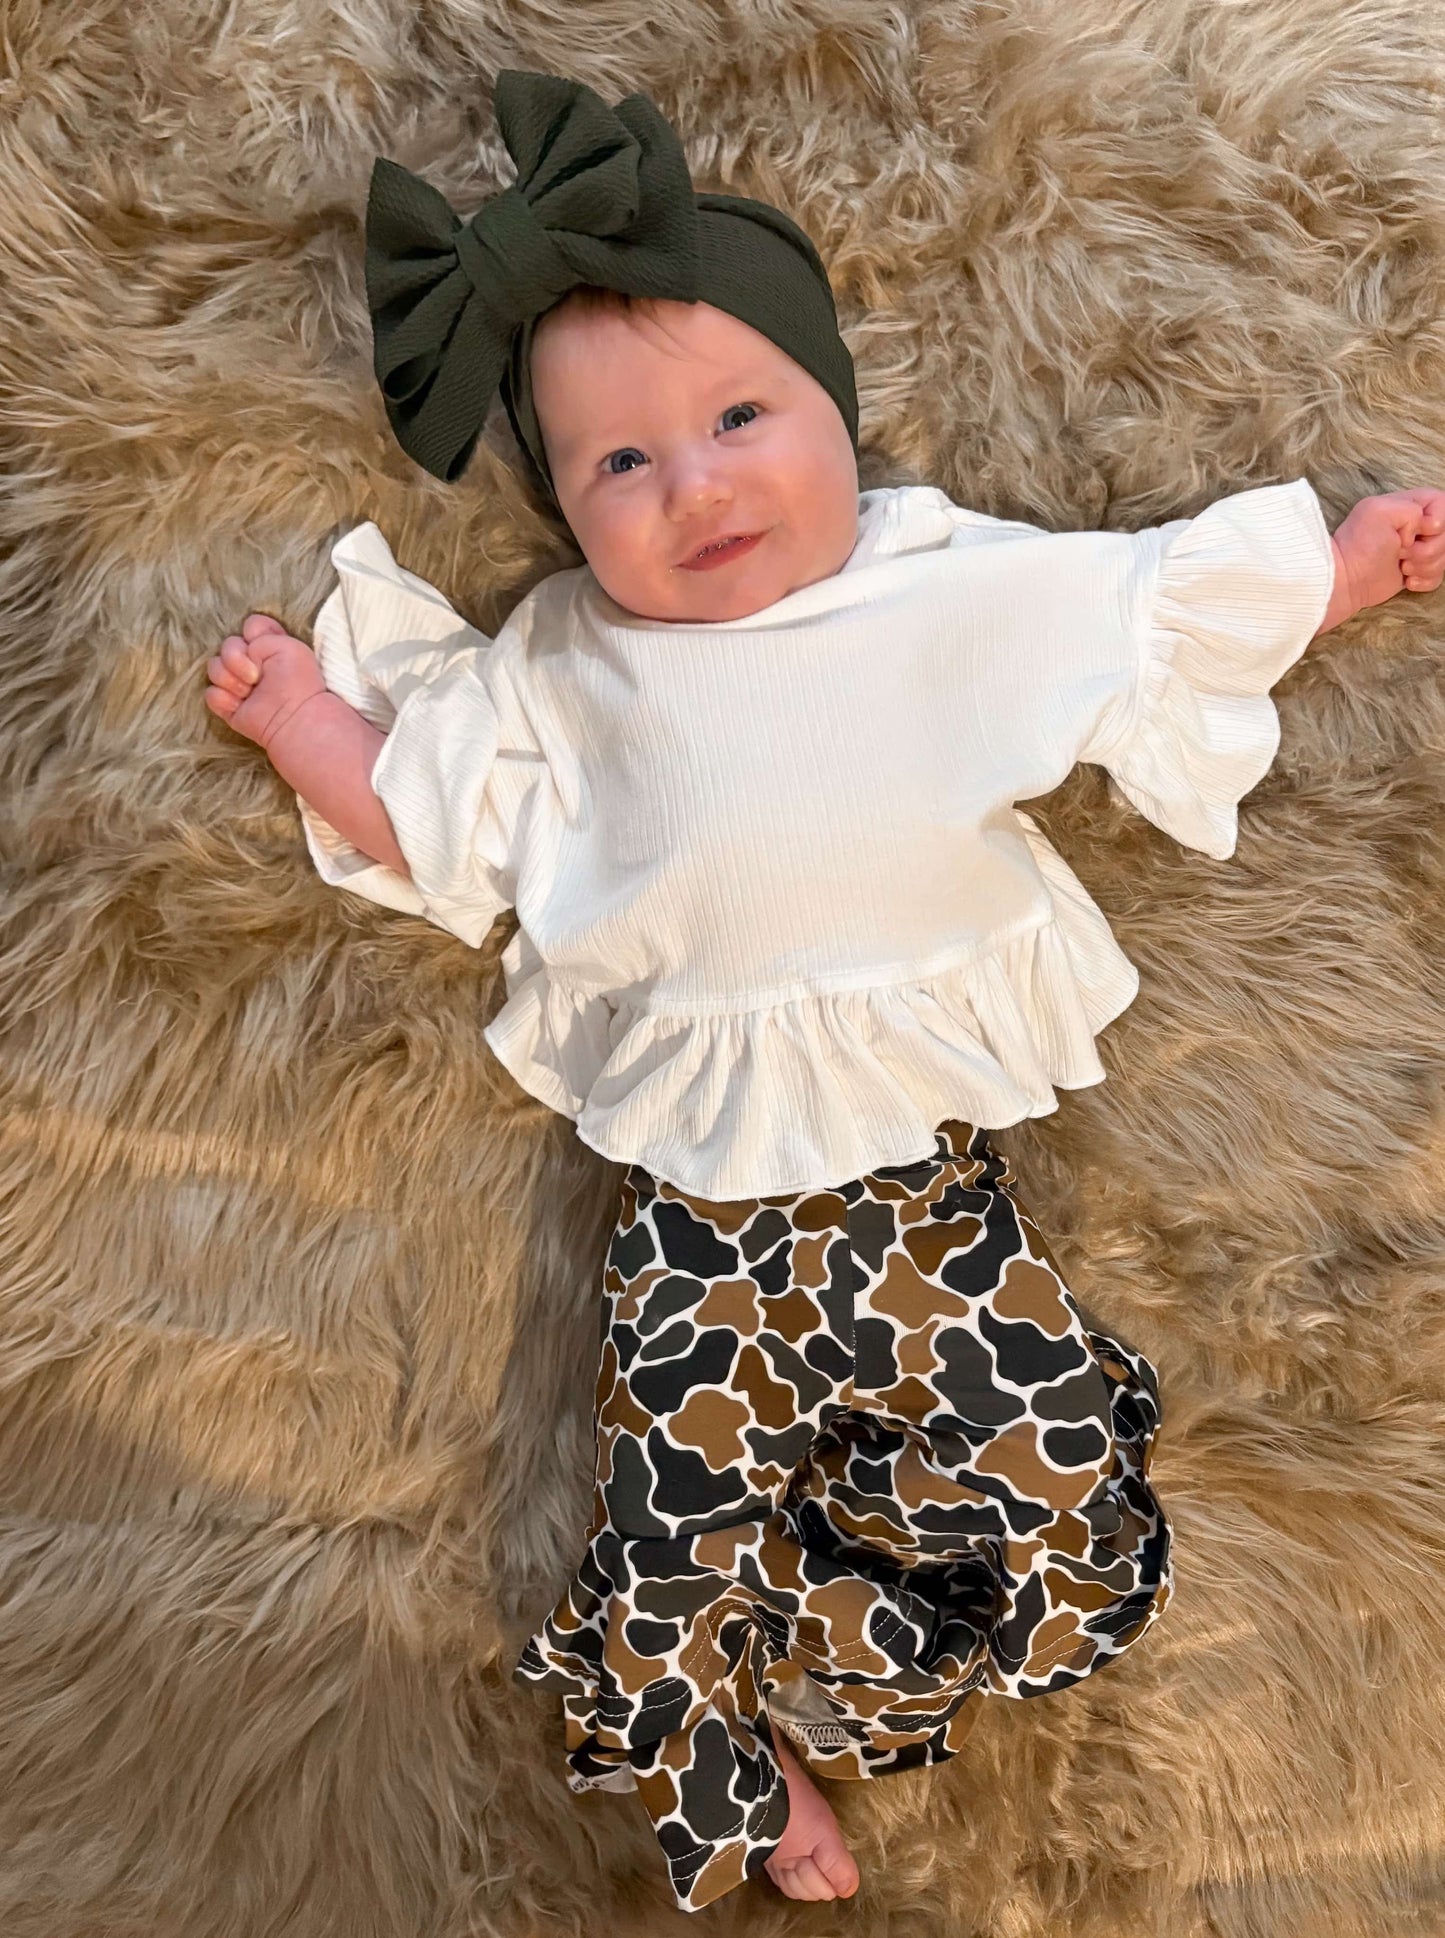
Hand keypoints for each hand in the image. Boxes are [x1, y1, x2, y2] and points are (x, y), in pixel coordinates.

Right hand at [204, 615, 326, 751]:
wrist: (292, 717)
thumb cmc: (295, 681)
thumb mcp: (285, 644)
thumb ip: (260, 631)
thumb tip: (242, 645)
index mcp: (268, 645)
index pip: (249, 625)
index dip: (252, 635)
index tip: (263, 647)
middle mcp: (251, 661)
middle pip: (226, 644)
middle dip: (237, 659)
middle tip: (256, 677)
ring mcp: (237, 682)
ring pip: (214, 667)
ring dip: (232, 680)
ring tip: (250, 692)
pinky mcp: (227, 704)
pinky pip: (211, 694)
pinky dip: (226, 700)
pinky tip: (241, 706)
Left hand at [1330, 488, 1444, 620]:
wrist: (1346, 581)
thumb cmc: (1359, 544)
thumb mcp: (1381, 511)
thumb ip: (1413, 508)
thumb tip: (1427, 529)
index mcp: (1410, 505)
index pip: (1444, 504)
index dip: (1437, 521)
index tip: (1417, 531)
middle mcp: (1417, 526)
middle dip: (1428, 549)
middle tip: (1402, 552)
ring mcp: (1417, 550)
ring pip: (1444, 557)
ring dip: (1424, 566)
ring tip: (1401, 567)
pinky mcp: (1416, 572)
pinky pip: (1438, 576)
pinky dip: (1424, 581)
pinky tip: (1407, 581)